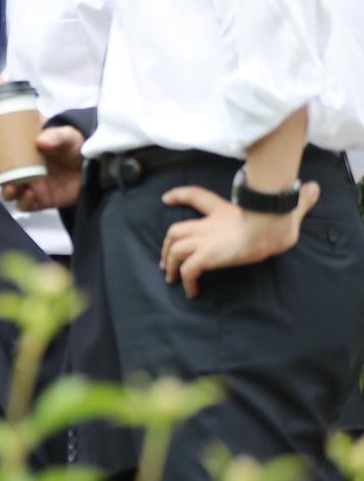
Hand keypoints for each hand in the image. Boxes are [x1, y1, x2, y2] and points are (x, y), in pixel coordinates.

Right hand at [0, 124, 85, 211]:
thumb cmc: (77, 146)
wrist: (96, 169)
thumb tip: (41, 140)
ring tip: (10, 187)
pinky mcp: (37, 199)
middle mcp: (19, 165)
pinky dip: (23, 201)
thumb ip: (57, 136)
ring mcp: (27, 183)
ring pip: (6, 189)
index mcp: (20, 146)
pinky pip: (24, 204)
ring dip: (3, 189)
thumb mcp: (68, 135)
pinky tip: (29, 195)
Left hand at [159, 181, 320, 297]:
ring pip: (175, 250)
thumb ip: (296, 201)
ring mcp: (205, 241)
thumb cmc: (278, 217)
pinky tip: (192, 291)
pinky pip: (188, 271)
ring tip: (172, 279)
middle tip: (166, 260)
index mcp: (223, 210)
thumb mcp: (285, 208)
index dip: (179, 195)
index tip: (166, 198)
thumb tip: (314, 189)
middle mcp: (208, 226)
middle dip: (167, 245)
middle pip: (175, 230)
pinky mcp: (206, 256)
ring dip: (170, 265)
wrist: (269, 226)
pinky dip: (186, 281)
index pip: (195, 196)